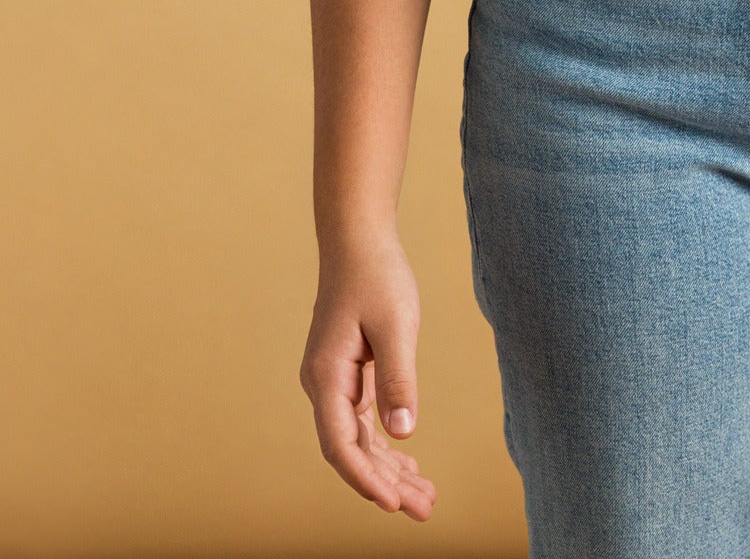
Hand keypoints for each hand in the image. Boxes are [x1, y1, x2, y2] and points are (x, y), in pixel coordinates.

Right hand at [298, 236, 436, 520]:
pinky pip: (363, 422)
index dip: (365, 479)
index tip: (393, 505)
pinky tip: (409, 465)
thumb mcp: (395, 325)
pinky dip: (386, 445)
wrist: (358, 240)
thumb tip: (403, 432)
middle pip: (351, 450)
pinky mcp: (348, 375)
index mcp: (326, 377)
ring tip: (425, 498)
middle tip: (425, 510)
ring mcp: (334, 382)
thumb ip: (398, 379)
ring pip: (358, 441)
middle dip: (386, 484)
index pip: (341, 445)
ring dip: (388, 470)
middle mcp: (323, 386)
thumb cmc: (377, 276)